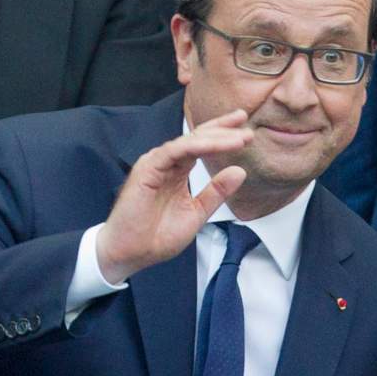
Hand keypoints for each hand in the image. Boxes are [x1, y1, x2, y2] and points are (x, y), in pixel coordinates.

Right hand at [96, 109, 251, 283]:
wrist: (130, 254)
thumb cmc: (156, 236)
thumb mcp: (197, 212)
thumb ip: (217, 192)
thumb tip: (240, 171)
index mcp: (177, 172)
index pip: (202, 146)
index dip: (222, 135)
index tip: (245, 131)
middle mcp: (166, 164)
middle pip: (196, 137)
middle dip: (222, 128)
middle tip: (244, 121)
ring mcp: (156, 164)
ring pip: (188, 142)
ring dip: (215, 138)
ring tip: (239, 138)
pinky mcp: (147, 169)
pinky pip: (174, 151)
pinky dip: (196, 146)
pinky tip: (215, 145)